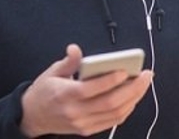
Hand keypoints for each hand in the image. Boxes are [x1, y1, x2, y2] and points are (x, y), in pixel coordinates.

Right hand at [19, 44, 153, 136]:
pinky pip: (113, 121)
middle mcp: (75, 112)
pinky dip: (127, 109)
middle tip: (145, 75)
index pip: (92, 89)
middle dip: (133, 88)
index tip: (125, 70)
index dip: (111, 80)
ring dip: (134, 98)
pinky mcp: (88, 130)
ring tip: (143, 84)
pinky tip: (133, 97)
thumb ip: (68, 61)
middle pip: (110, 103)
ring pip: (115, 113)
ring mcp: (83, 123)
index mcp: (65, 94)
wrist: (33, 117)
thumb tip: (75, 49)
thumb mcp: (52, 72)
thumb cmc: (44, 92)